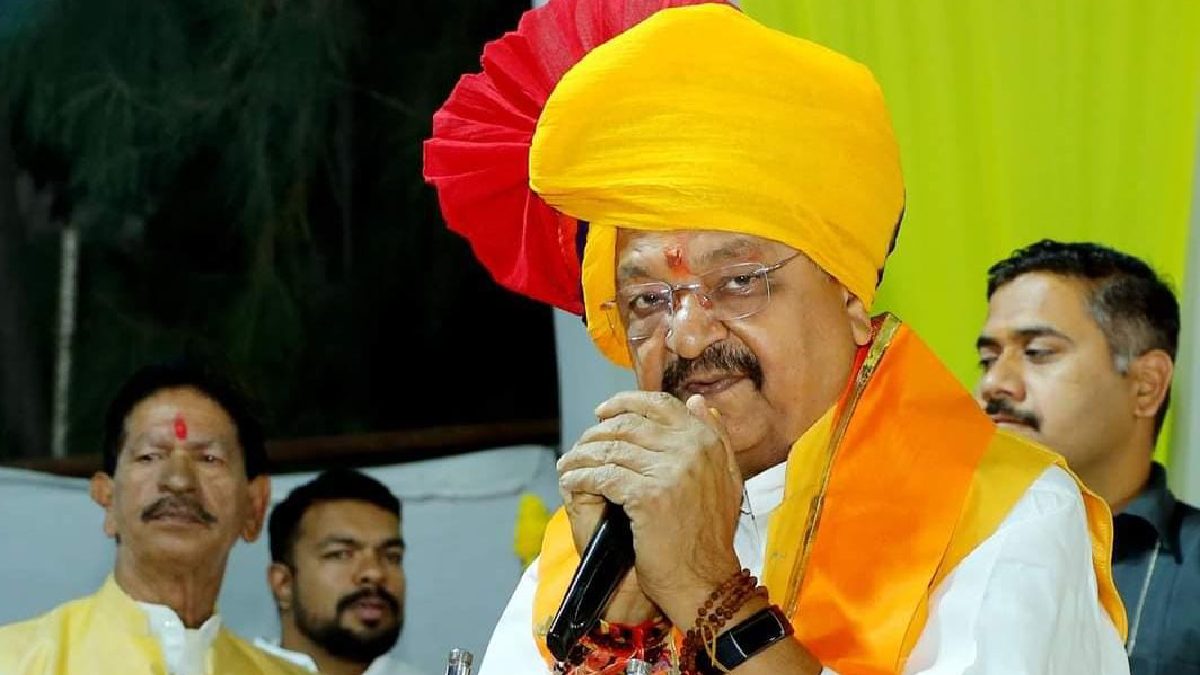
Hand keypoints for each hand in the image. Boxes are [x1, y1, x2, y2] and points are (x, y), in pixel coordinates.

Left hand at [557, 391, 743, 626]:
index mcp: (706, 441)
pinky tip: (570, 482)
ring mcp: (670, 472)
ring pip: (611, 450)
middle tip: (580, 445)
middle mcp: (691, 450)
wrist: (705, 581)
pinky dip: (581, 477)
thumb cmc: (709, 536)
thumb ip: (714, 438)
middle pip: (629, 425)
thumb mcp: (726, 479)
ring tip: (568, 464)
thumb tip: (698, 402)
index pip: (659, 405)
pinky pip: (603, 477)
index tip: (603, 412)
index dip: (625, 403)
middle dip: (597, 433)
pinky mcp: (648, 496)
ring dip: (582, 456)